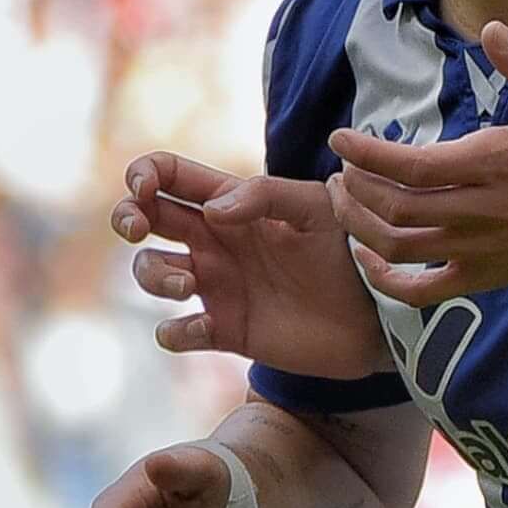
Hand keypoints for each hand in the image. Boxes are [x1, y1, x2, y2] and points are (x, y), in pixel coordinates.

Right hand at [116, 154, 377, 381]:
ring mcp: (218, 287)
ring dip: (153, 276)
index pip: (170, 176)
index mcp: (232, 203)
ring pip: (152, 273)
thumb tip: (213, 212)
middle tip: (137, 227)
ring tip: (184, 285)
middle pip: (146, 220)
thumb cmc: (351, 249)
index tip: (145, 189)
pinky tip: (201, 328)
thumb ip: (265, 197)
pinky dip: (175, 332)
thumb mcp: (317, 208)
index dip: (144, 175)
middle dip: (127, 217)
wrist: (380, 313)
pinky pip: (178, 333)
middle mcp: (216, 242)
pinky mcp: (227, 331)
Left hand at [328, 21, 507, 303]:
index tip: (341, 138)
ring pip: (398, 246)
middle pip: (395, 206)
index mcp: (492, 164)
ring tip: (346, 200)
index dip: (366, 153)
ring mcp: (477, 250)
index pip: (410, 166)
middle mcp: (478, 211)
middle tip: (342, 167)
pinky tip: (367, 258)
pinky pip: (421, 291)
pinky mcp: (482, 277)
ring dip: (359, 224)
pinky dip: (385, 280)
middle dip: (356, 186)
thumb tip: (492, 28)